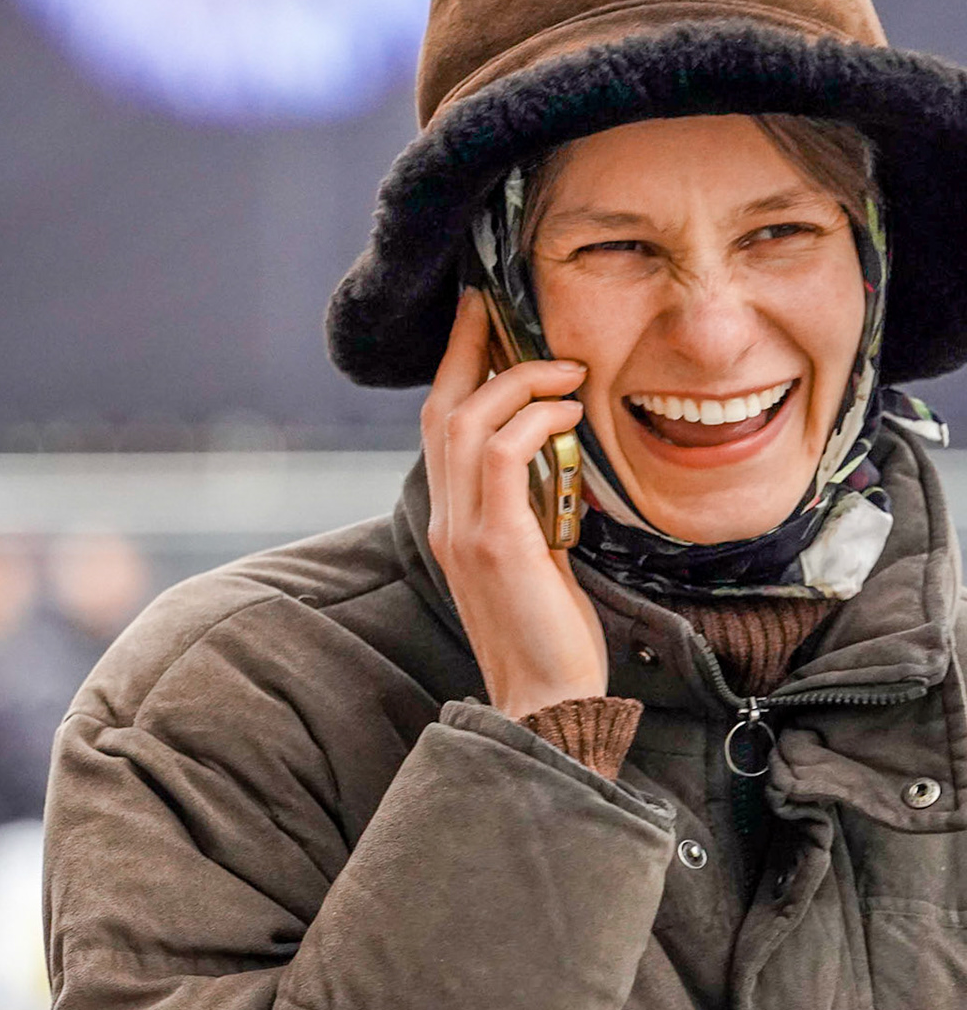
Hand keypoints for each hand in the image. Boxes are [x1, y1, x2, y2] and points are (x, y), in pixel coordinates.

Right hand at [422, 290, 607, 718]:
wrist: (547, 704)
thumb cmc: (551, 638)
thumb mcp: (538, 558)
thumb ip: (531, 507)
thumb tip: (558, 457)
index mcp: (455, 520)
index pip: (441, 427)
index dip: (456, 368)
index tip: (479, 319)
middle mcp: (448, 518)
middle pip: (440, 410)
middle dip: (468, 349)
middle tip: (495, 305)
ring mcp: (465, 530)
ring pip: (466, 423)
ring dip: (517, 383)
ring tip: (564, 369)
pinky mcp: (495, 542)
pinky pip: (500, 456)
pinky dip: (533, 422)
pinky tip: (569, 415)